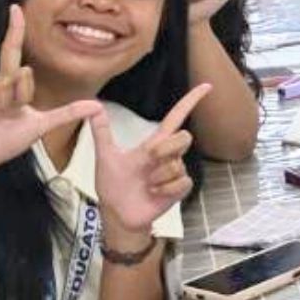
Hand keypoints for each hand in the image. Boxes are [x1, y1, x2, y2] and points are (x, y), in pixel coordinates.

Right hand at [0, 12, 101, 185]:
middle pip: (22, 75)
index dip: (15, 30)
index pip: (15, 55)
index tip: (16, 8)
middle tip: (6, 113)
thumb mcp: (38, 127)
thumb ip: (66, 114)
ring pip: (7, 82)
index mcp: (11, 88)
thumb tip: (97, 105)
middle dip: (20, 95)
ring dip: (3, 104)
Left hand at [90, 83, 209, 241]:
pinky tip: (154, 194)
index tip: (206, 86)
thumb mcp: (106, 157)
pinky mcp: (180, 189)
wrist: (118, 214)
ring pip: (177, 163)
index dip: (190, 101)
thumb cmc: (114, 185)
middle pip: (184, 136)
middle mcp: (168, 156)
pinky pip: (181, 181)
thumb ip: (101, 132)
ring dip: (157, 176)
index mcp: (154, 145)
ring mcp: (175, 172)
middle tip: (149, 158)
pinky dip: (164, 189)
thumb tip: (92, 107)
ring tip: (146, 185)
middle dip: (167, 147)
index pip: (176, 118)